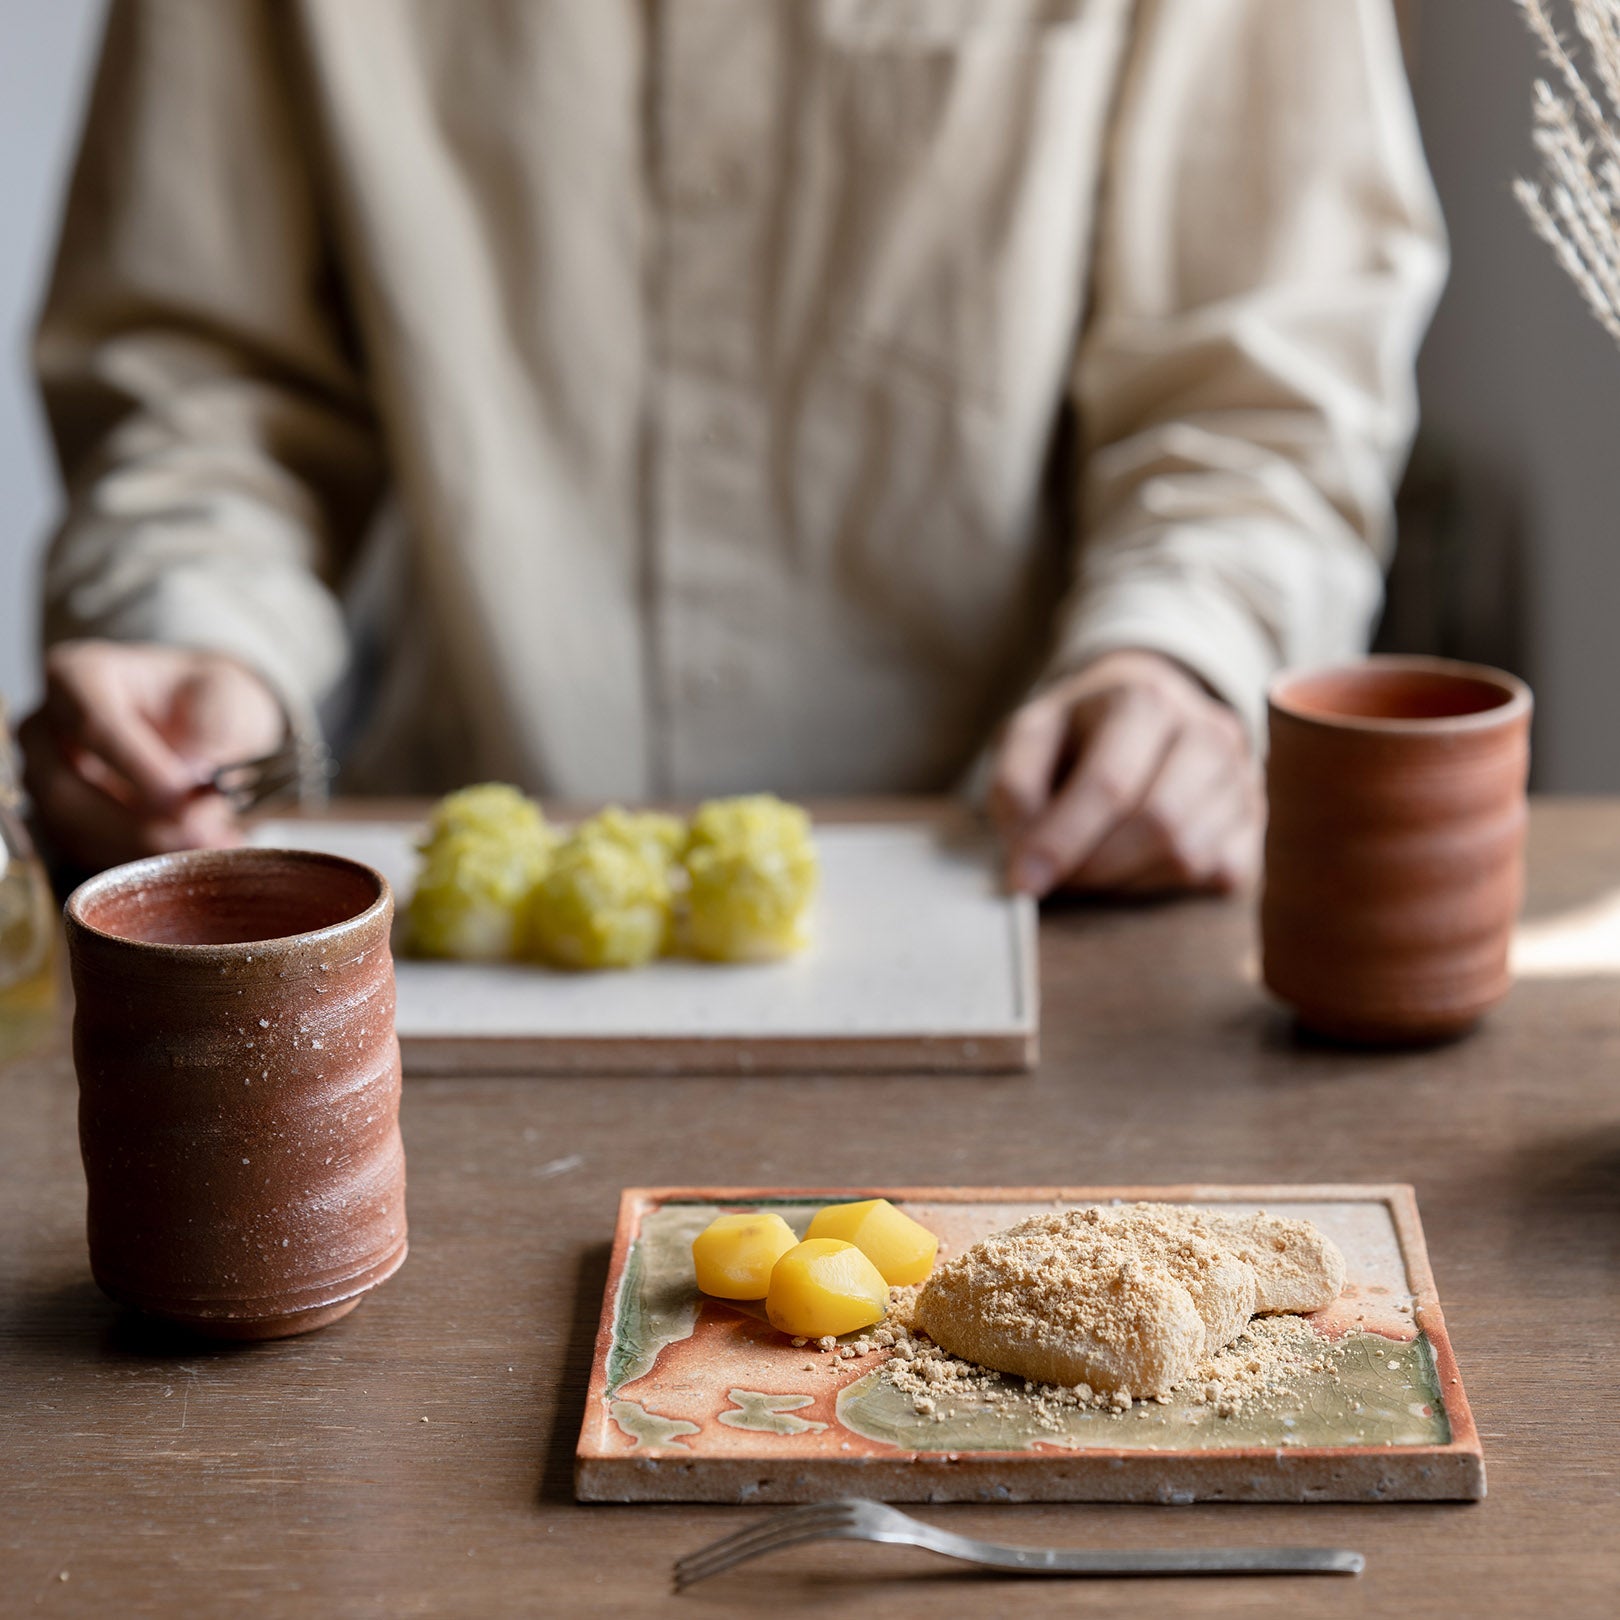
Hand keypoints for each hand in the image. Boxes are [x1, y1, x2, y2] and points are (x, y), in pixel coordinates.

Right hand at [20, 640, 286, 869]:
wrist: (196, 719)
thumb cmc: (203, 698)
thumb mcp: (225, 693)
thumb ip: (216, 725)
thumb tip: (200, 770)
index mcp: (78, 678)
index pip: (93, 725)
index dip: (139, 768)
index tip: (187, 796)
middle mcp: (46, 732)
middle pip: (68, 791)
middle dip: (141, 824)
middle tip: (207, 835)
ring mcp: (47, 782)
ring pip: (75, 833)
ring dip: (147, 852)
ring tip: (217, 848)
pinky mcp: (62, 825)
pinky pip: (90, 856)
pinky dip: (144, 867)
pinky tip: (198, 858)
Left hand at [990, 649, 1261, 896]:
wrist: (1144, 716)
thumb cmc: (1077, 734)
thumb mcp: (1029, 738)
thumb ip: (1015, 787)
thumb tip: (1028, 857)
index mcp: (1145, 701)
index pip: (1109, 783)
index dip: (1062, 840)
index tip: (1023, 883)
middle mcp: (1207, 733)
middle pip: (1160, 824)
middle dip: (1097, 869)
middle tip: (1057, 883)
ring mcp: (1242, 777)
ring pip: (1190, 857)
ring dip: (1127, 883)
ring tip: (1090, 871)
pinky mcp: (1256, 821)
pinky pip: (1219, 876)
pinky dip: (1167, 888)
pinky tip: (1134, 868)